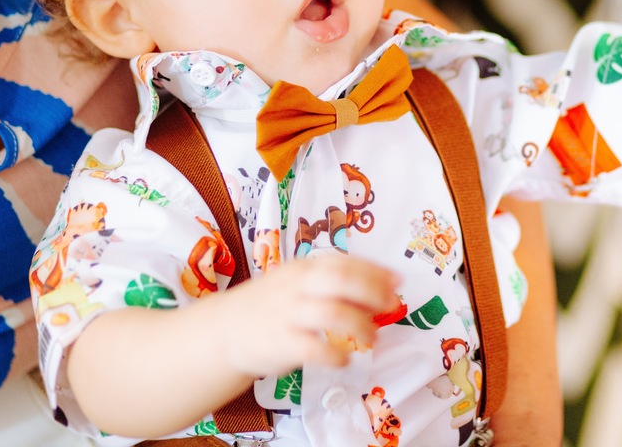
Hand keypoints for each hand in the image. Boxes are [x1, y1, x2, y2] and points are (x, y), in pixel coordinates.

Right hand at [214, 252, 399, 378]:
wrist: (224, 331)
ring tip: (373, 337)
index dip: (375, 270)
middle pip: (341, 280)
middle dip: (372, 291)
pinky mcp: (280, 344)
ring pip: (332, 313)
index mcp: (303, 270)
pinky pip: (313, 348)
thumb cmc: (271, 306)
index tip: (397, 280)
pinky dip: (335, 354)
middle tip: (392, 305)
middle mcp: (296, 288)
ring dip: (361, 325)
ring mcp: (287, 315)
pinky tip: (345, 359)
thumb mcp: (297, 284)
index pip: (344, 262)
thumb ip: (332, 284)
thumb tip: (380, 286)